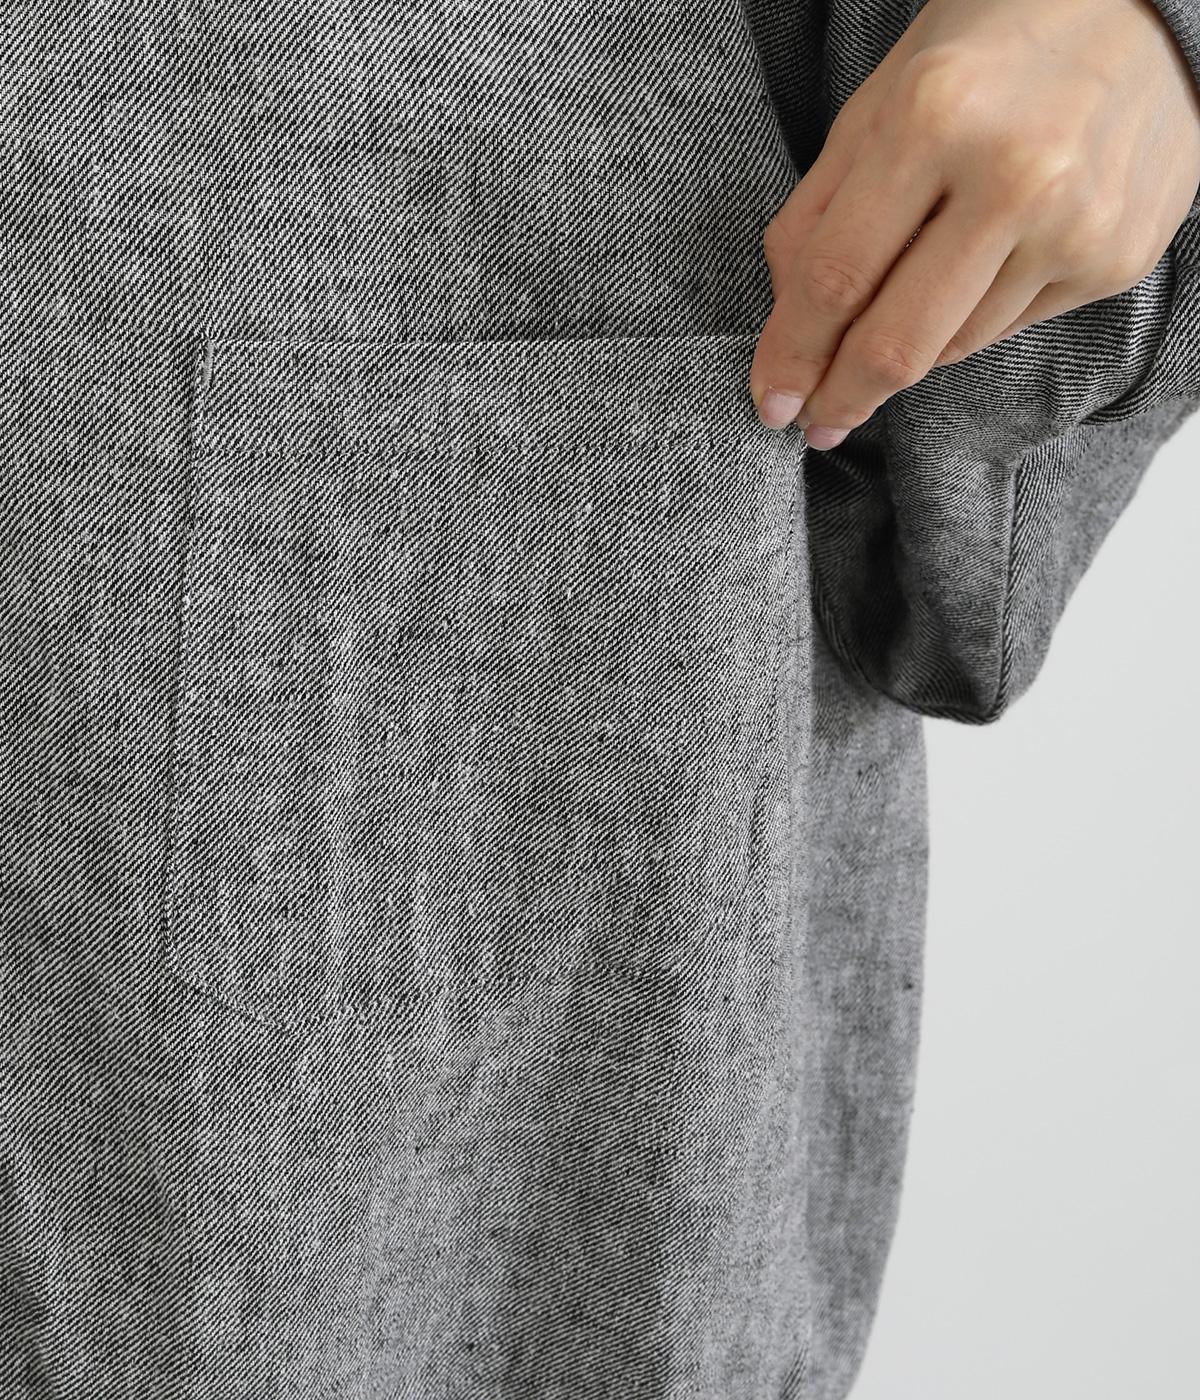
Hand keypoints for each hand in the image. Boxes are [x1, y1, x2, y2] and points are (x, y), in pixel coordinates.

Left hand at [748, 0, 1199, 447]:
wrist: (1147, 11)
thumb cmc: (992, 46)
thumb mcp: (882, 100)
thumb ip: (819, 211)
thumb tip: (788, 329)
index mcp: (936, 118)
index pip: (837, 276)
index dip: (795, 354)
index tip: (773, 402)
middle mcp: (1015, 178)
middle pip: (897, 341)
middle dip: (843, 397)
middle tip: (817, 424)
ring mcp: (1077, 226)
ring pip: (951, 347)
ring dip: (910, 348)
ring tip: (911, 298)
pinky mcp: (1118, 260)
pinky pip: (1008, 330)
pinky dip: (971, 320)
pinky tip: (980, 268)